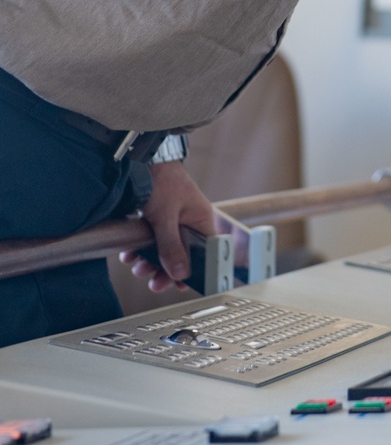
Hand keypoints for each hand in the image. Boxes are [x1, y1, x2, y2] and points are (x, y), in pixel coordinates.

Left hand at [118, 162, 216, 291]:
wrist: (139, 158)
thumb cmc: (160, 180)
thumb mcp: (165, 217)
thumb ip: (171, 246)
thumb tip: (180, 275)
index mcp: (201, 220)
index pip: (206, 253)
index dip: (194, 271)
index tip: (179, 286)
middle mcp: (188, 222)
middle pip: (182, 256)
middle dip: (166, 271)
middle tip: (154, 283)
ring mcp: (171, 221)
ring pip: (164, 251)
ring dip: (151, 262)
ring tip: (138, 268)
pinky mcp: (155, 219)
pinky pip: (151, 241)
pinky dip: (141, 250)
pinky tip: (130, 255)